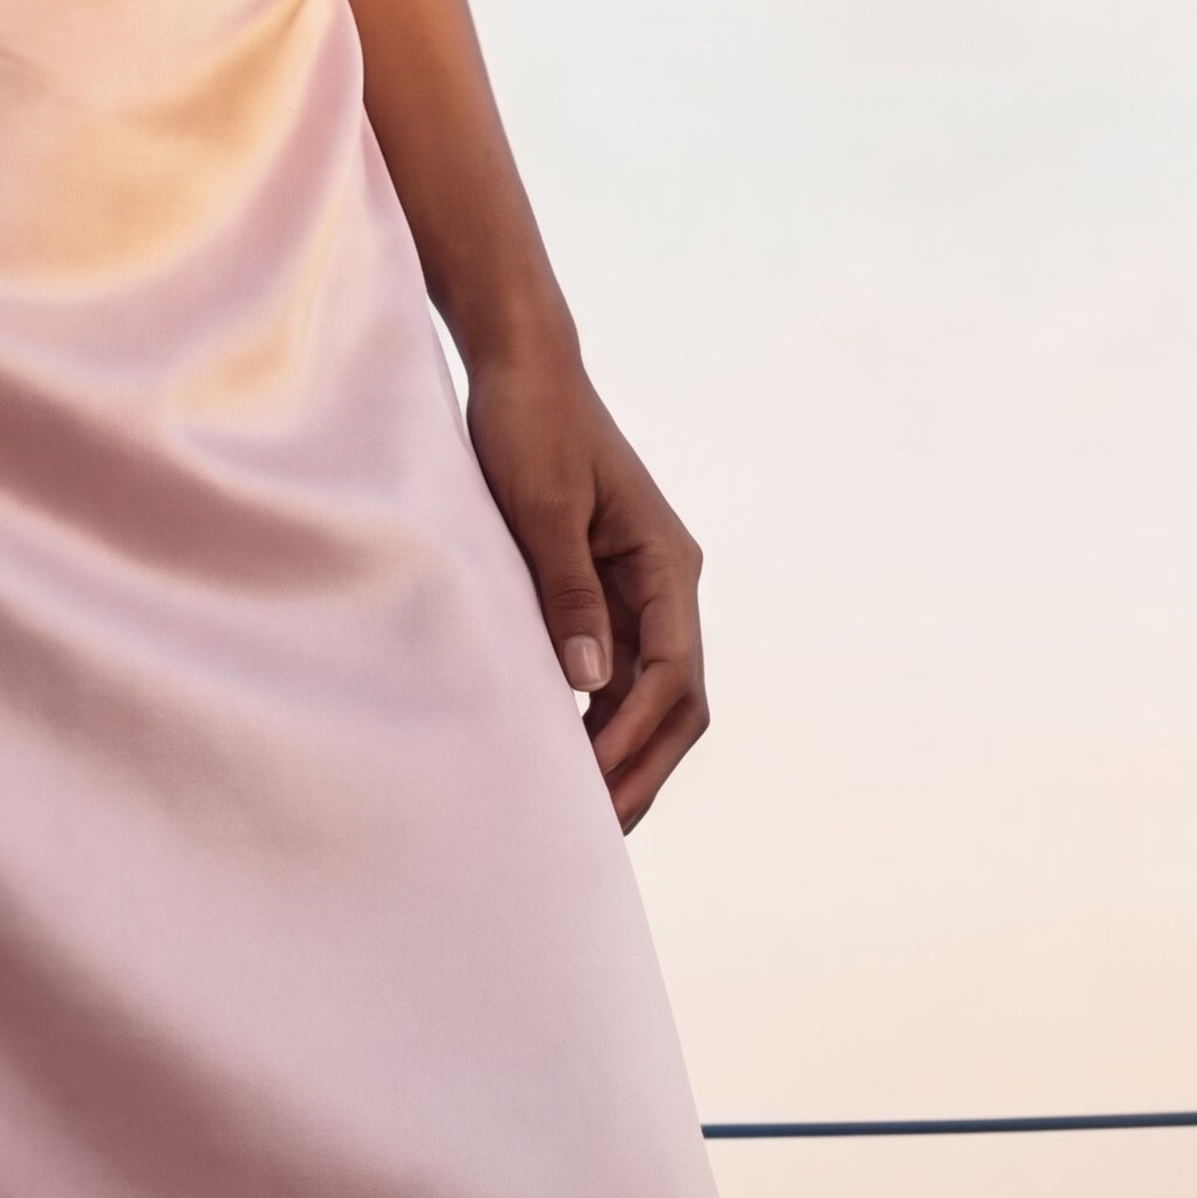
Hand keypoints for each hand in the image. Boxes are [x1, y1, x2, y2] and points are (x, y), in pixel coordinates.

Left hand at [460, 340, 710, 829]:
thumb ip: (567, 592)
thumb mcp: (541, 506)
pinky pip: (615, 669)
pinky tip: (564, 752)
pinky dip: (598, 715)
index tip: (595, 787)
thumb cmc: (531, 424)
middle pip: (675, 701)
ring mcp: (639, 589)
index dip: (636, 739)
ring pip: (648, 693)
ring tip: (581, 811)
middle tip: (598, 832)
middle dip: (642, 767)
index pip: (673, 678)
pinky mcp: (605, 587)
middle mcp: (666, 584)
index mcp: (669, 565)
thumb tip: (588, 683)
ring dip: (622, 751)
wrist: (520, 364)